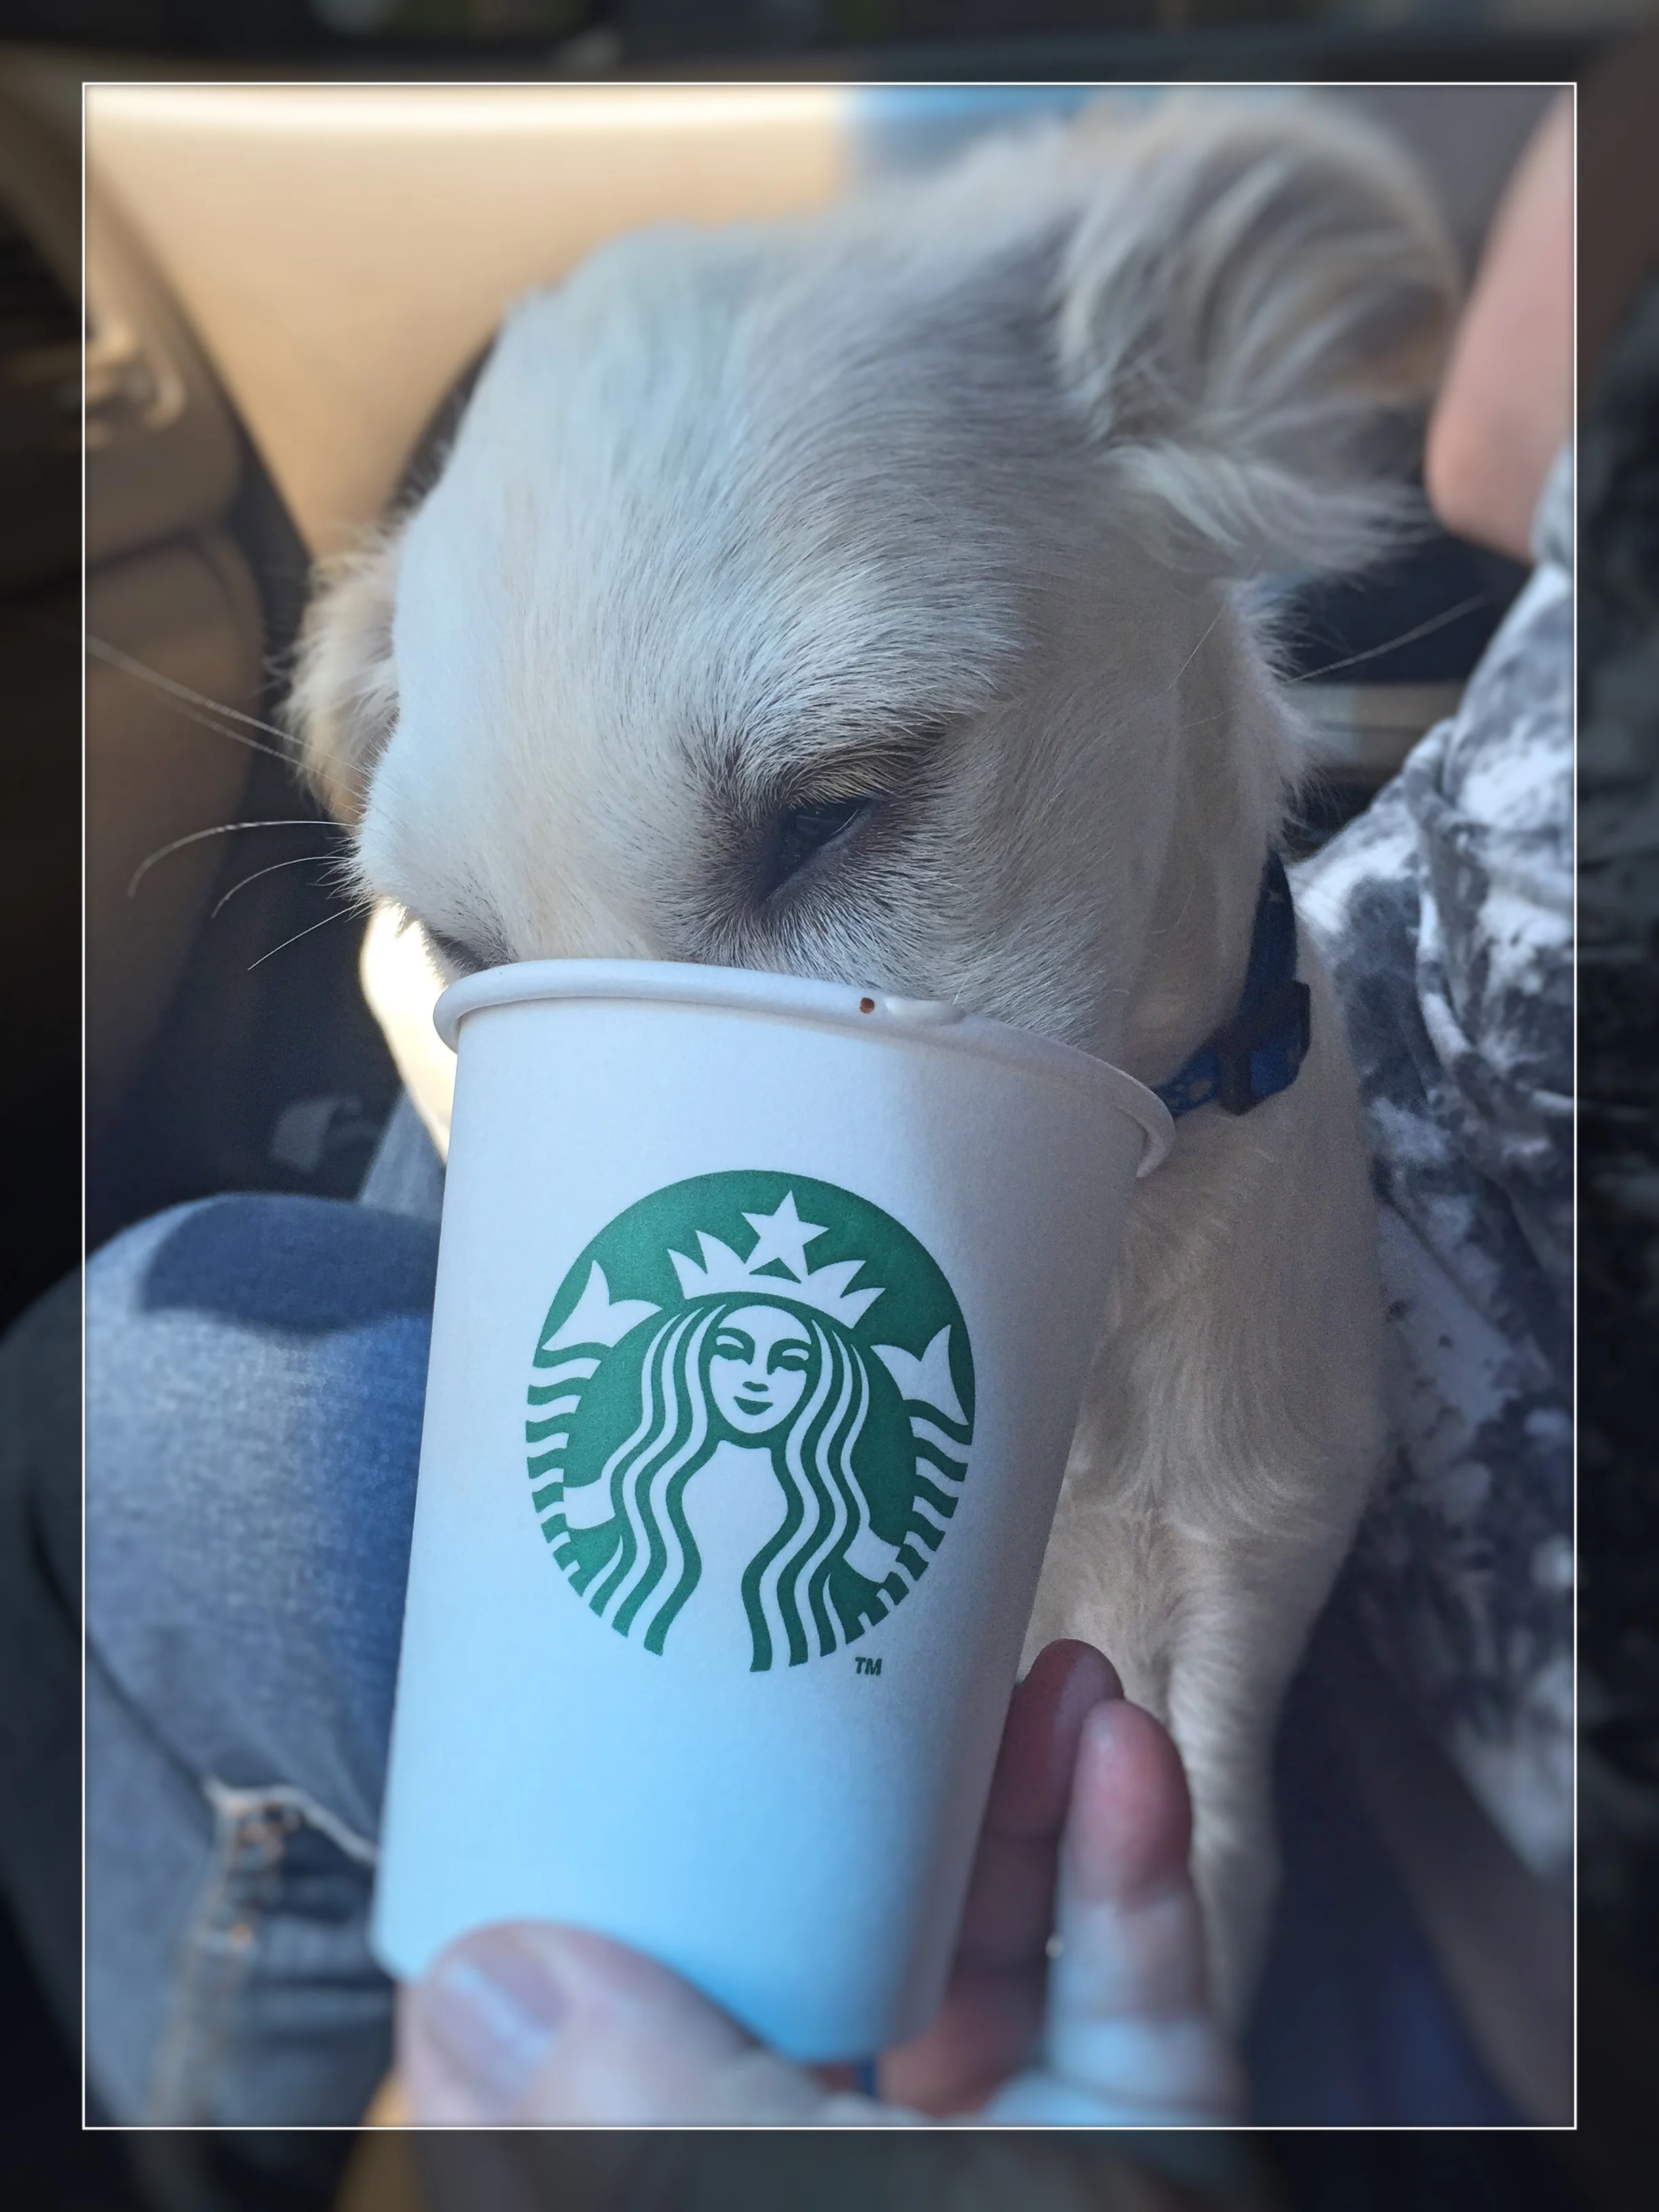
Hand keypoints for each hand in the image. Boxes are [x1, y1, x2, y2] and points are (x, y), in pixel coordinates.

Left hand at [397, 1641, 1241, 2124]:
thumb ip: (641, 2125)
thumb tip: (468, 1987)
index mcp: (737, 2194)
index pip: (650, 2061)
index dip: (634, 1921)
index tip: (632, 1768)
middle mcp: (860, 2175)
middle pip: (841, 1966)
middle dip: (863, 1816)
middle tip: (862, 1682)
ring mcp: (1006, 2163)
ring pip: (995, 1953)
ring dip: (1022, 1801)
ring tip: (1042, 1677)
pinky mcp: (1140, 2141)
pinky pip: (1129, 1997)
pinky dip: (1131, 1869)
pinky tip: (1123, 1755)